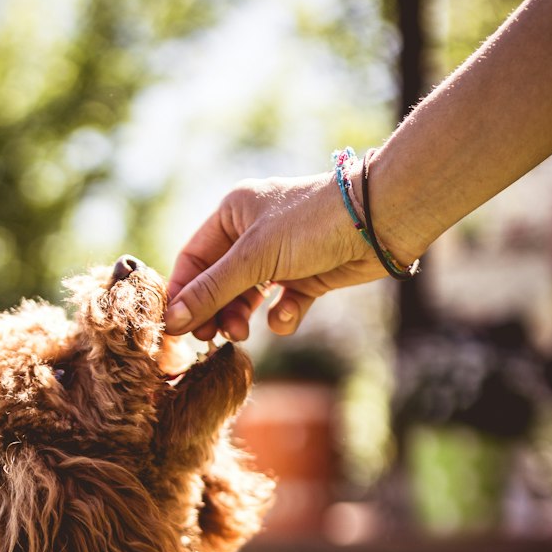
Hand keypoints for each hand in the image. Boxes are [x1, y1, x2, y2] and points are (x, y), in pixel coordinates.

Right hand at [165, 173, 380, 338]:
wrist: (379, 223)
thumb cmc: (311, 224)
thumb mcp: (254, 257)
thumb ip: (212, 291)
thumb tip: (172, 321)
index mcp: (233, 213)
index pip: (193, 259)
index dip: (182, 294)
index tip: (175, 329)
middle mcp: (253, 233)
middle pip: (218, 282)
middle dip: (215, 310)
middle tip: (211, 337)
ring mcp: (281, 257)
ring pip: (247, 297)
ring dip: (242, 317)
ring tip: (242, 334)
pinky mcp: (306, 277)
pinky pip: (281, 304)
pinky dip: (282, 315)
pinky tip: (287, 315)